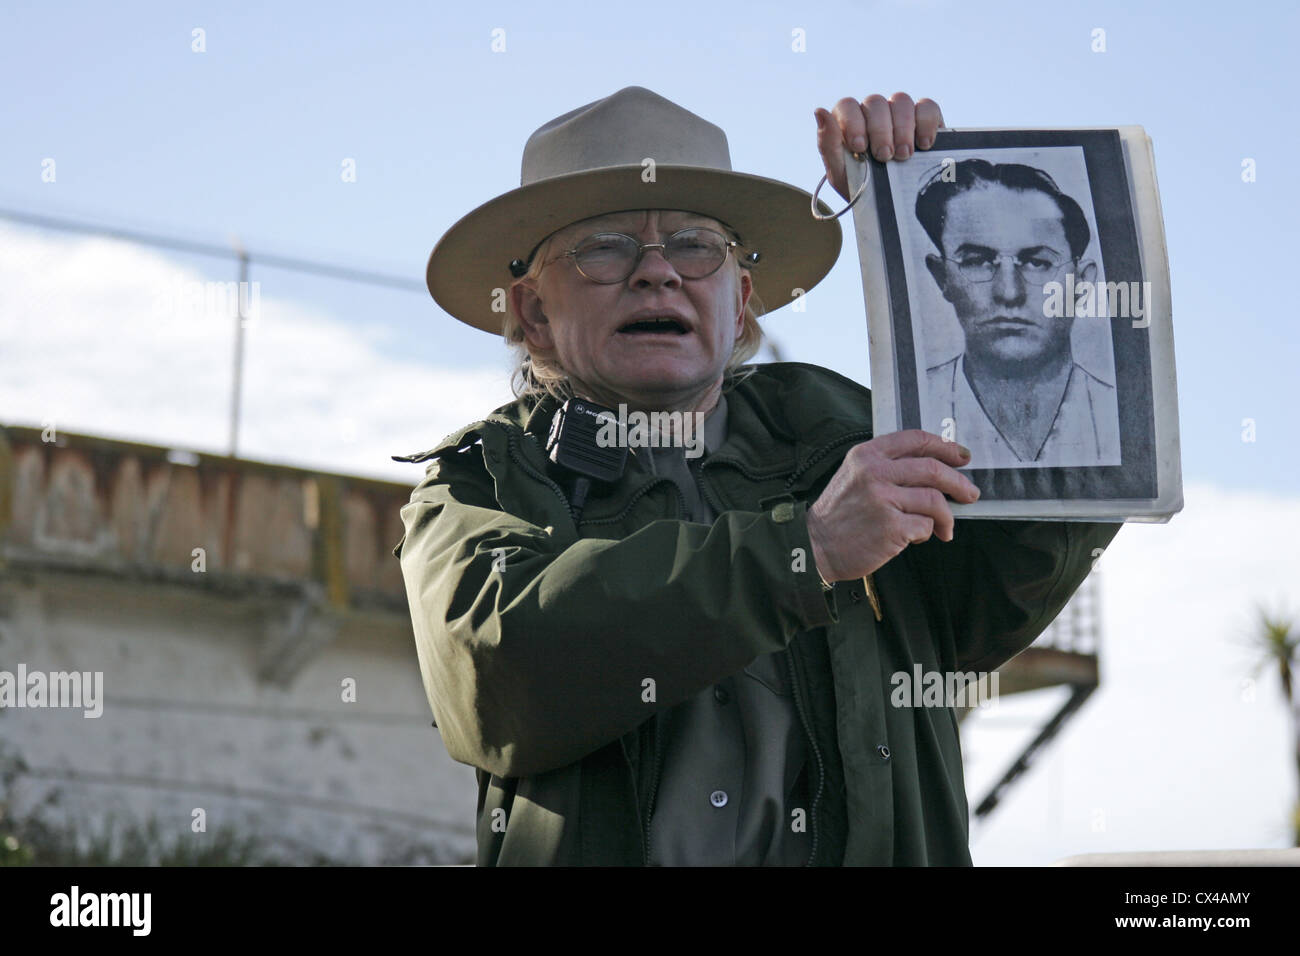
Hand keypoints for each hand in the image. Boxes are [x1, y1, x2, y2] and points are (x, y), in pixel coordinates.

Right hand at [805, 430, 978, 582]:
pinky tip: (916, 538)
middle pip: (933, 469)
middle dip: (959, 483)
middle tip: (970, 494)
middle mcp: (875, 473)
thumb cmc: (840, 514)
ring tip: (945, 528)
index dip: (945, 447)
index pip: (915, 440)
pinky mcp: (891, 527)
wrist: (815, 545)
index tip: (962, 457)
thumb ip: (888, 466)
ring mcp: (883, 500)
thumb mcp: (855, 475)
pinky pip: (925, 526)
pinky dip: (927, 533)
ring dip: (947, 517)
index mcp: (867, 455)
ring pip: (935, 500)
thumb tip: (936, 470)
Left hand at [814, 92, 944, 201]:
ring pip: (900, 101)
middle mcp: (873, 112)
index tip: (860, 147)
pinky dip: (926, 122)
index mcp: (849, 121)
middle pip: (875, 102)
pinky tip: (924, 144)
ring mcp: (899, 113)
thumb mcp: (840, 173)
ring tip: (903, 155)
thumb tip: (819, 111)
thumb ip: (828, 144)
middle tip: (884, 156)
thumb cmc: (860, 186)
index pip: (847, 105)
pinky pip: (927, 107)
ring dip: (902, 128)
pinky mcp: (924, 119)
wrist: (890, 205)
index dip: (853, 122)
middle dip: (880, 130)